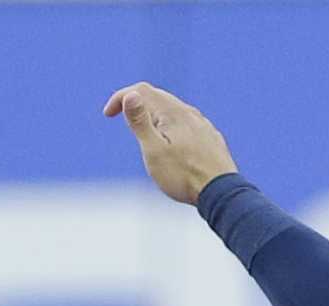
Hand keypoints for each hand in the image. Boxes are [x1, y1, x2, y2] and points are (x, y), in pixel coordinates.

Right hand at [102, 82, 237, 203]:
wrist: (220, 192)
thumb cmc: (183, 176)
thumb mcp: (154, 151)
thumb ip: (141, 122)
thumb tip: (130, 95)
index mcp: (172, 113)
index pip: (141, 91)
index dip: (121, 98)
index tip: (107, 115)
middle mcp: (189, 113)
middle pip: (158, 97)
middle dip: (136, 104)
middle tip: (121, 120)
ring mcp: (202, 124)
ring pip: (174, 111)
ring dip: (154, 116)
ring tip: (145, 133)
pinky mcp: (209, 137)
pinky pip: (186, 124)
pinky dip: (171, 127)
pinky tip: (172, 143)